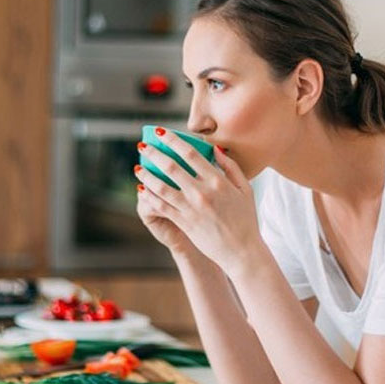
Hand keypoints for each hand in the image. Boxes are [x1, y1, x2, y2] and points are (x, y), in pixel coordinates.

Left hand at [134, 128, 264, 275]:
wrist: (242, 250)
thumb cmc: (246, 220)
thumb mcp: (245, 189)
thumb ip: (231, 167)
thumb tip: (215, 149)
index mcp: (218, 181)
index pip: (190, 154)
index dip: (172, 140)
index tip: (161, 133)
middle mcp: (202, 192)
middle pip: (171, 166)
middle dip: (154, 153)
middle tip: (143, 146)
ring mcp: (191, 208)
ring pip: (161, 186)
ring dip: (147, 175)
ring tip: (138, 167)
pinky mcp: (184, 222)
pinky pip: (162, 206)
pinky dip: (150, 196)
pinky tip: (143, 189)